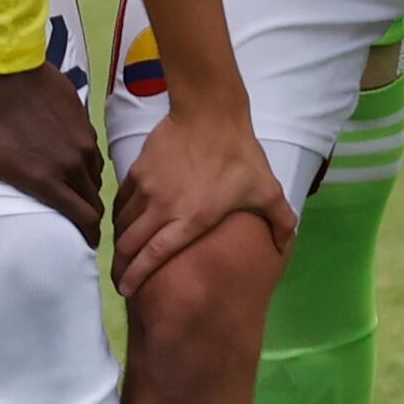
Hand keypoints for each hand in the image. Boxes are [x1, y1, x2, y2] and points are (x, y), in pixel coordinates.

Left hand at [0, 60, 102, 245]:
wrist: (2, 66)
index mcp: (46, 181)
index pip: (84, 219)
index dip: (88, 234)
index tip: (83, 241)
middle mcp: (71, 164)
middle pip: (94, 201)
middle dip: (88, 215)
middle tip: (78, 220)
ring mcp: (81, 141)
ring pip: (96, 176)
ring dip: (88, 188)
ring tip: (73, 191)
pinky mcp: (83, 120)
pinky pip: (92, 151)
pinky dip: (86, 163)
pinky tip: (70, 160)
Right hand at [109, 79, 291, 296]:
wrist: (209, 113)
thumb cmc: (239, 155)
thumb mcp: (267, 190)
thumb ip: (280, 222)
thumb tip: (284, 248)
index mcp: (191, 219)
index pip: (154, 254)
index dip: (136, 275)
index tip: (126, 290)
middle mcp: (162, 207)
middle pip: (130, 244)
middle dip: (120, 267)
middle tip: (119, 280)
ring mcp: (146, 188)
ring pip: (122, 224)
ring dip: (120, 242)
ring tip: (121, 254)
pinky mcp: (137, 171)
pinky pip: (121, 201)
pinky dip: (119, 216)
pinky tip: (123, 223)